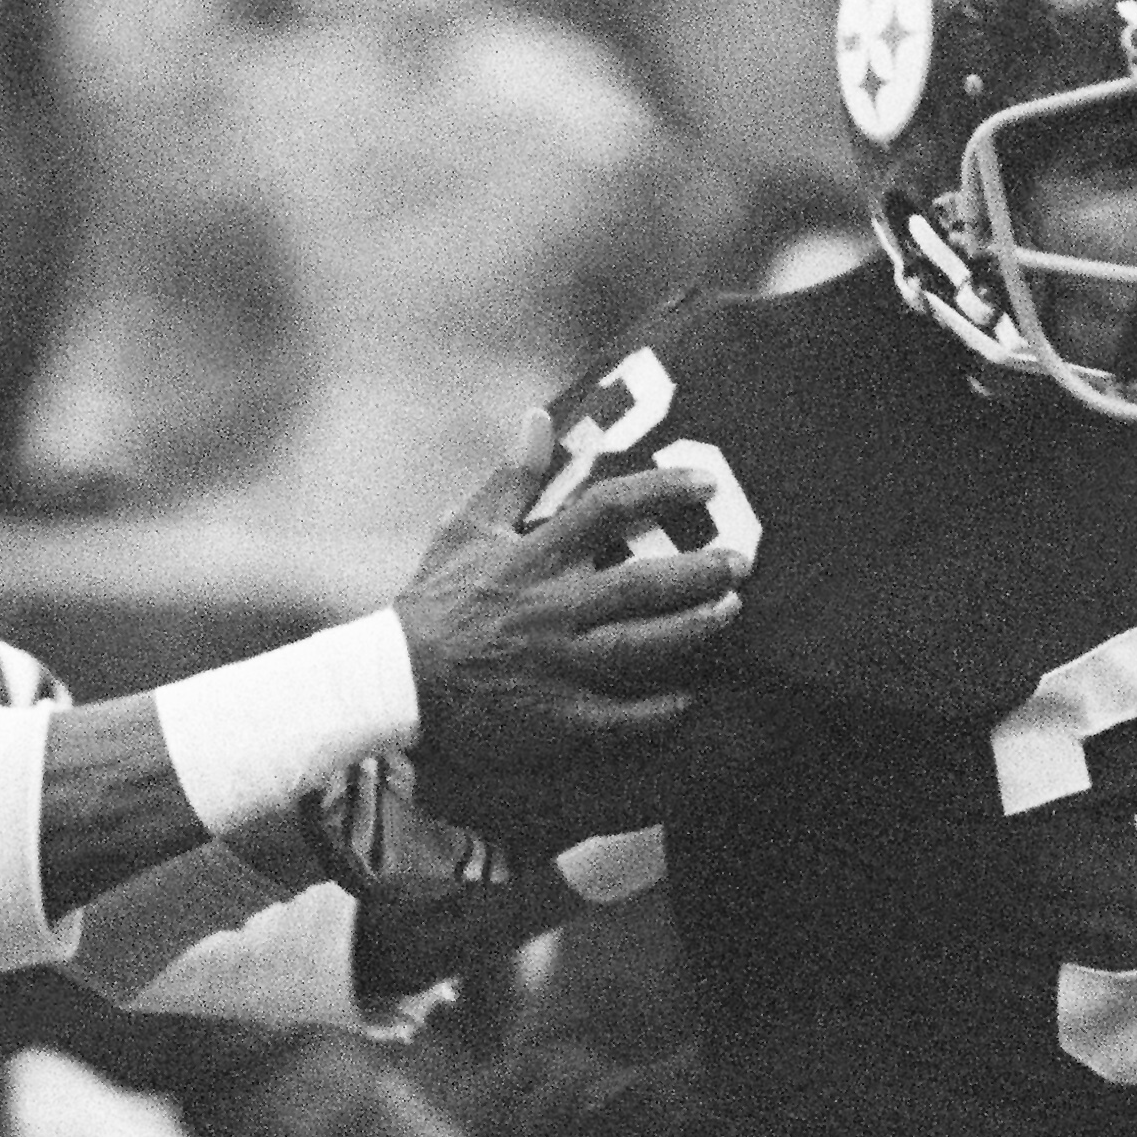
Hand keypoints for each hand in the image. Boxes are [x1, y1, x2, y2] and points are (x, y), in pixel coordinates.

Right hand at [394, 450, 748, 791]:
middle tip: (742, 561)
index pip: (605, 510)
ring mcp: (556, 667)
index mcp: (531, 558)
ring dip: (690, 630)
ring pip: (638, 648)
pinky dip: (657, 712)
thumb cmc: (434, 602)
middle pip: (638, 584)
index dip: (660, 491)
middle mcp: (550, 609)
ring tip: (731, 613)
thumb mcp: (465, 528)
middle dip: (697, 571)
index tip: (706, 482)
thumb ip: (512, 477)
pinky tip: (691, 700)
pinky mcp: (555, 719)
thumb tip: (539, 417)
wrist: (394, 682)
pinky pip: (618, 718)